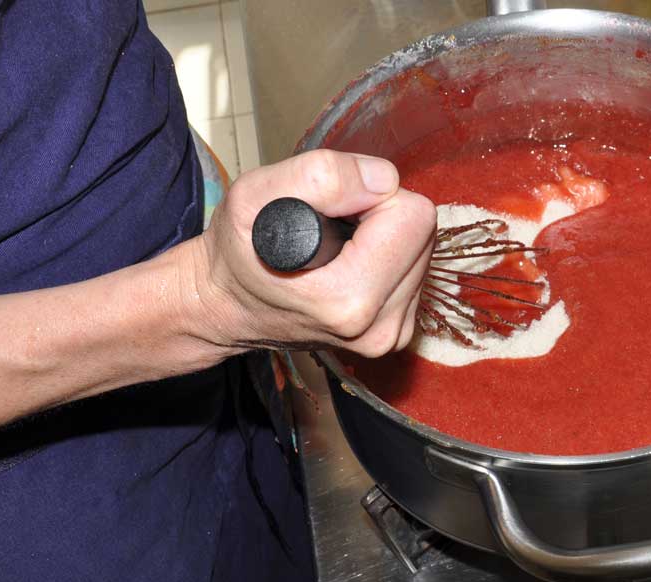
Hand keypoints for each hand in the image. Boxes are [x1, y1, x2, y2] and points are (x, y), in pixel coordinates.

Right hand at [189, 149, 435, 356]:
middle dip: (382, 215)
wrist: (228, 306)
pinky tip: (349, 265)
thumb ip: (321, 177)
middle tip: (334, 226)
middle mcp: (380, 327)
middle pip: (421, 232)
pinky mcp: (397, 333)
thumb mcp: (254, 196)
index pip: (412, 215)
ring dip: (385, 236)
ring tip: (338, 247)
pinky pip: (414, 270)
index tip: (335, 209)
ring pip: (421, 249)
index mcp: (351, 300)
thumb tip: (383, 179)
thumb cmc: (239, 254)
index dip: (372, 196)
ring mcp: (392, 335)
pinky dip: (386, 257)